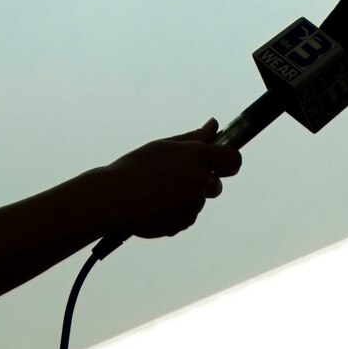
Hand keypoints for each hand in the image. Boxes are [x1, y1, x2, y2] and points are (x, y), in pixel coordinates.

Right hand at [101, 120, 242, 238]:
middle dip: (202, 180)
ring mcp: (193, 204)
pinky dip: (176, 211)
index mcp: (197, 157)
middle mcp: (200, 181)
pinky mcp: (184, 223)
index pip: (234, 160)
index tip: (219, 161)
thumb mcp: (164, 146)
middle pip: (216, 183)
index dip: (228, 161)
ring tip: (157, 191)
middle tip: (175, 176)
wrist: (113, 199)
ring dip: (186, 196)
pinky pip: (187, 215)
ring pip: (198, 200)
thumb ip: (194, 138)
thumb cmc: (136, 166)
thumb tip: (214, 125)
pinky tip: (155, 204)